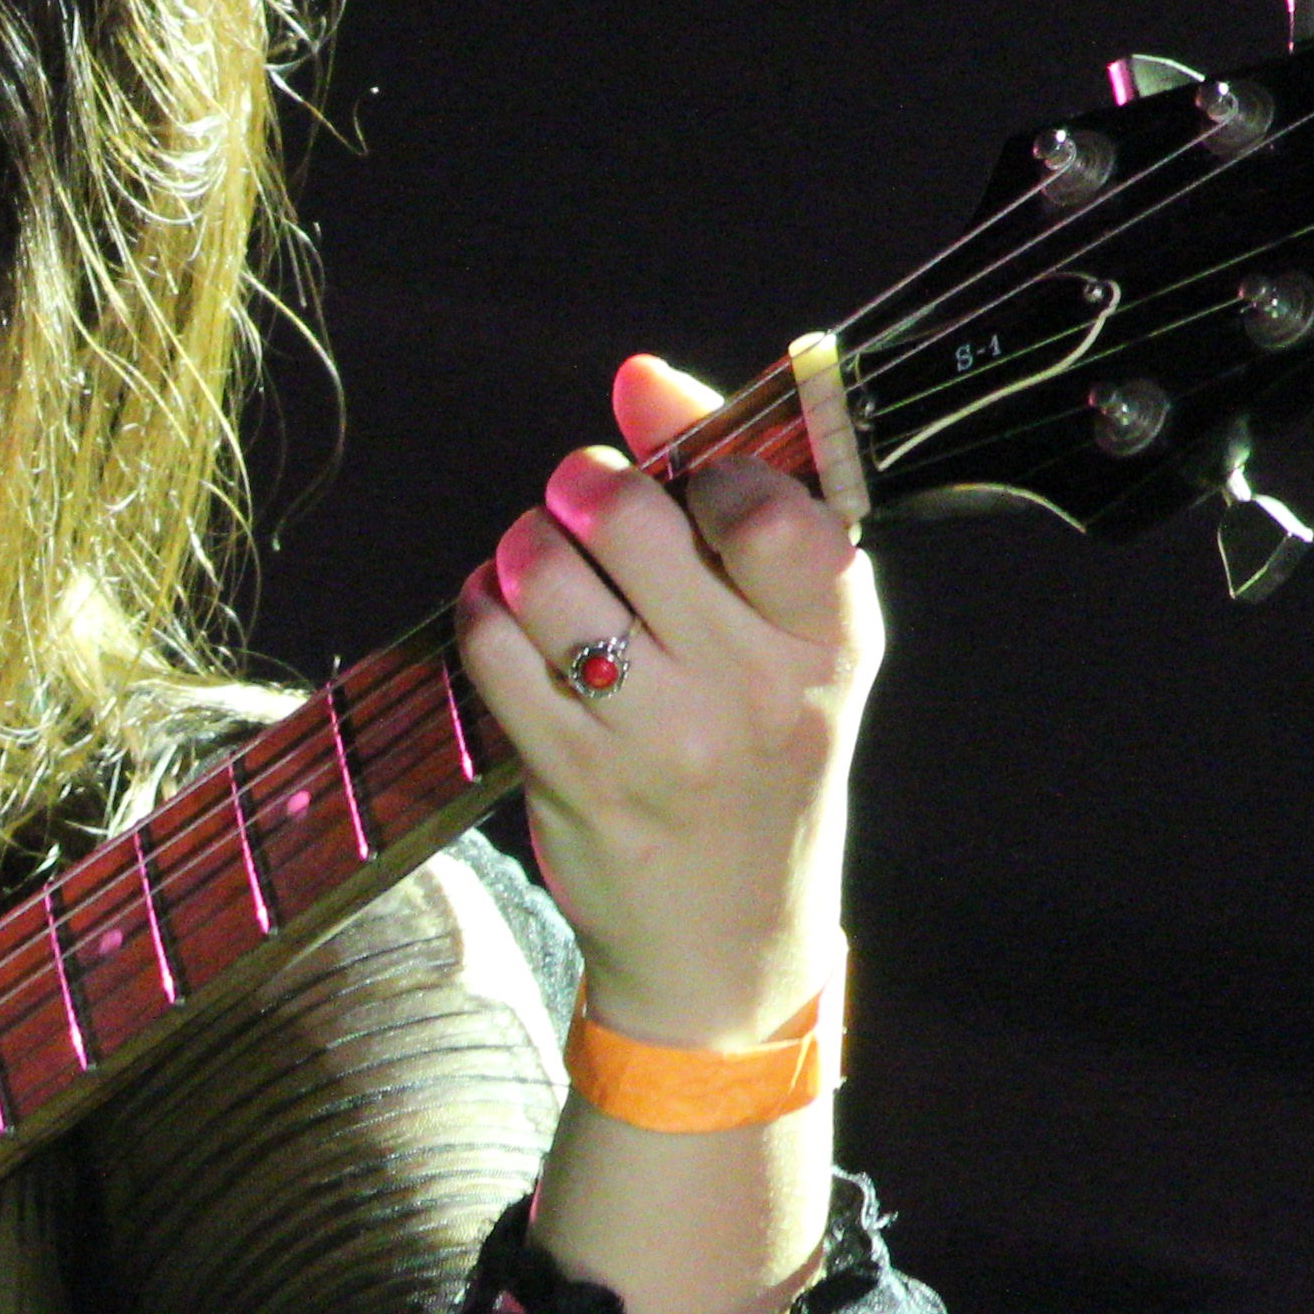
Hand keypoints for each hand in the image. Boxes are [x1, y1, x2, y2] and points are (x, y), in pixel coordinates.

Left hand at [448, 353, 879, 1046]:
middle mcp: (755, 686)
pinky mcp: (574, 777)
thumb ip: (732, 492)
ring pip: (544, 576)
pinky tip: (507, 625)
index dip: (701, 461)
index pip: (769, 505)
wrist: (728, 940)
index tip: (683, 480)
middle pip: (628, 519)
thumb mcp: (792, 633)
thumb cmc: (762, 753)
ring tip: (539, 564)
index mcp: (830, 635)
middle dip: (581, 487)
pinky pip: (492, 649)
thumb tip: (641, 374)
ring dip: (521, 548)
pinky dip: (483, 616)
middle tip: (578, 503)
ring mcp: (661, 738)